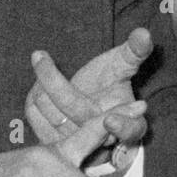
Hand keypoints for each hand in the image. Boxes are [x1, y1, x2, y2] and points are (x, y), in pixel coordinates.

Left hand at [25, 27, 152, 147]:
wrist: (91, 101)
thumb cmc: (111, 82)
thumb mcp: (124, 66)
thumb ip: (134, 51)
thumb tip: (143, 33)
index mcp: (130, 122)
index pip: (131, 131)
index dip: (123, 128)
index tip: (111, 120)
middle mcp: (102, 138)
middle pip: (77, 111)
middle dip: (54, 82)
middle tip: (39, 54)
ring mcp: (75, 143)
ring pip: (52, 113)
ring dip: (42, 84)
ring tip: (40, 60)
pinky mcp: (52, 141)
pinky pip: (34, 116)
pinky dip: (33, 96)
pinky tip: (38, 82)